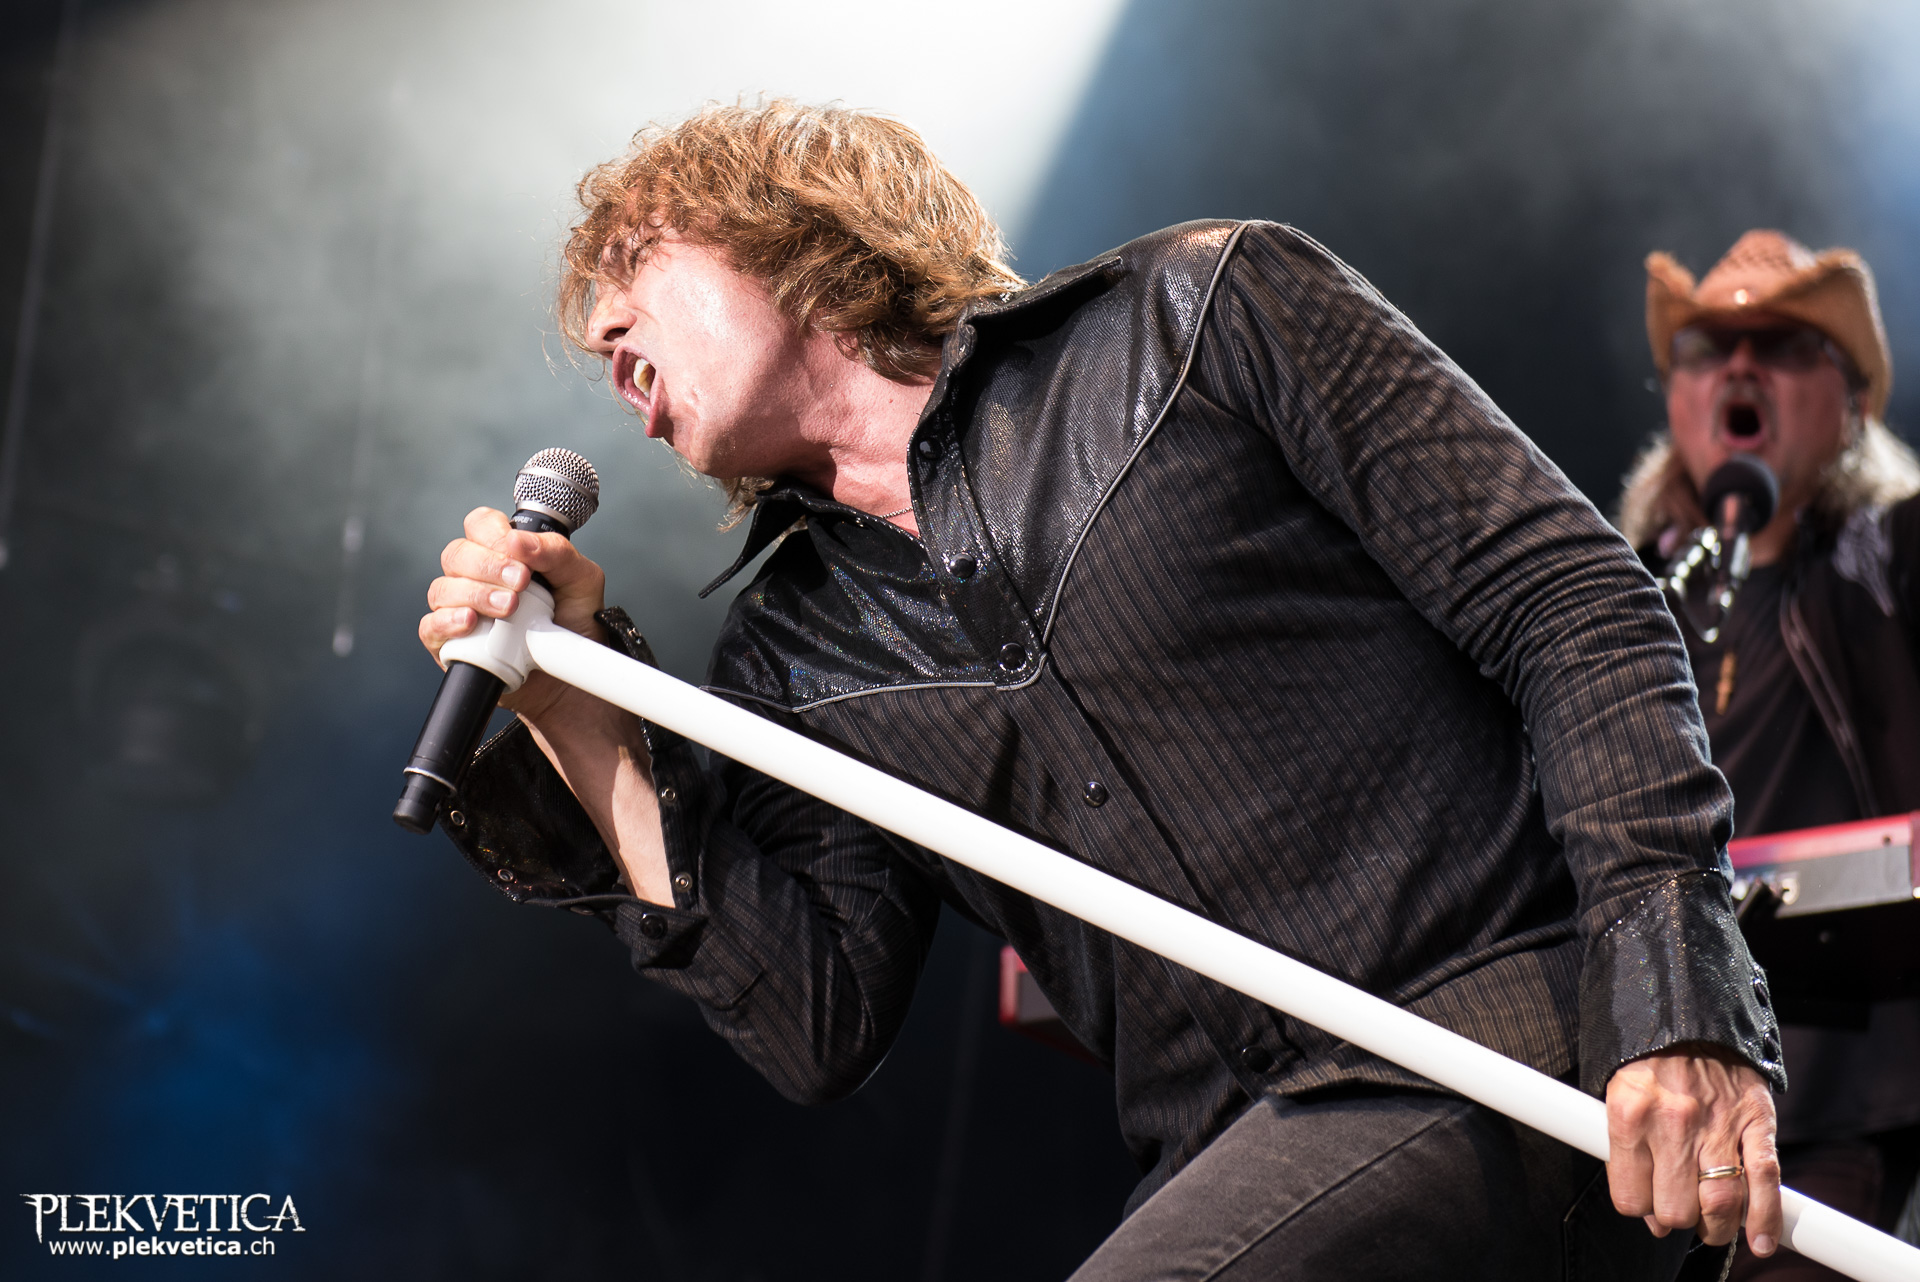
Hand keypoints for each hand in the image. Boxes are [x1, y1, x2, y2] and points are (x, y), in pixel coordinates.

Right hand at [418, 505, 608, 718]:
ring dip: (474, 594)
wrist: (573, 679)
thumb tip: (519, 541)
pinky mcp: (449, 645)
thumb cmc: (574, 626)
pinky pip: (430, 626)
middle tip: (521, 584)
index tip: (519, 554)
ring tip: (508, 609)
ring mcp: (459, 610)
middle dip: (488, 566)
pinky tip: (472, 622)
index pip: (480, 525)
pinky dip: (448, 621)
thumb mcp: (582, 581)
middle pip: (457, 554)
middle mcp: (476, 578)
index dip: (492, 533)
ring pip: (442, 588)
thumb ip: (557, 553)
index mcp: (504, 555)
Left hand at [1606, 1044, 1780, 1255]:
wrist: (1687, 1009)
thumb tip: (1649, 1215)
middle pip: (1676, 1209)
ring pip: (1720, 1203)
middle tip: (1683, 1212)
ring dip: (1718, 1226)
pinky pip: (1765, 1179)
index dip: (1641, 1211)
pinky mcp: (1755, 1120)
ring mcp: (1717, 1124)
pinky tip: (1761, 1240)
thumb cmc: (1646, 1059)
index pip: (1630, 1198)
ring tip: (1715, 1224)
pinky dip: (1766, 1217)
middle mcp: (1671, 1124)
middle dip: (1678, 1220)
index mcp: (1628, 1117)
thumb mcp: (1616, 1096)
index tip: (1648, 1207)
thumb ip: (1626, 1153)